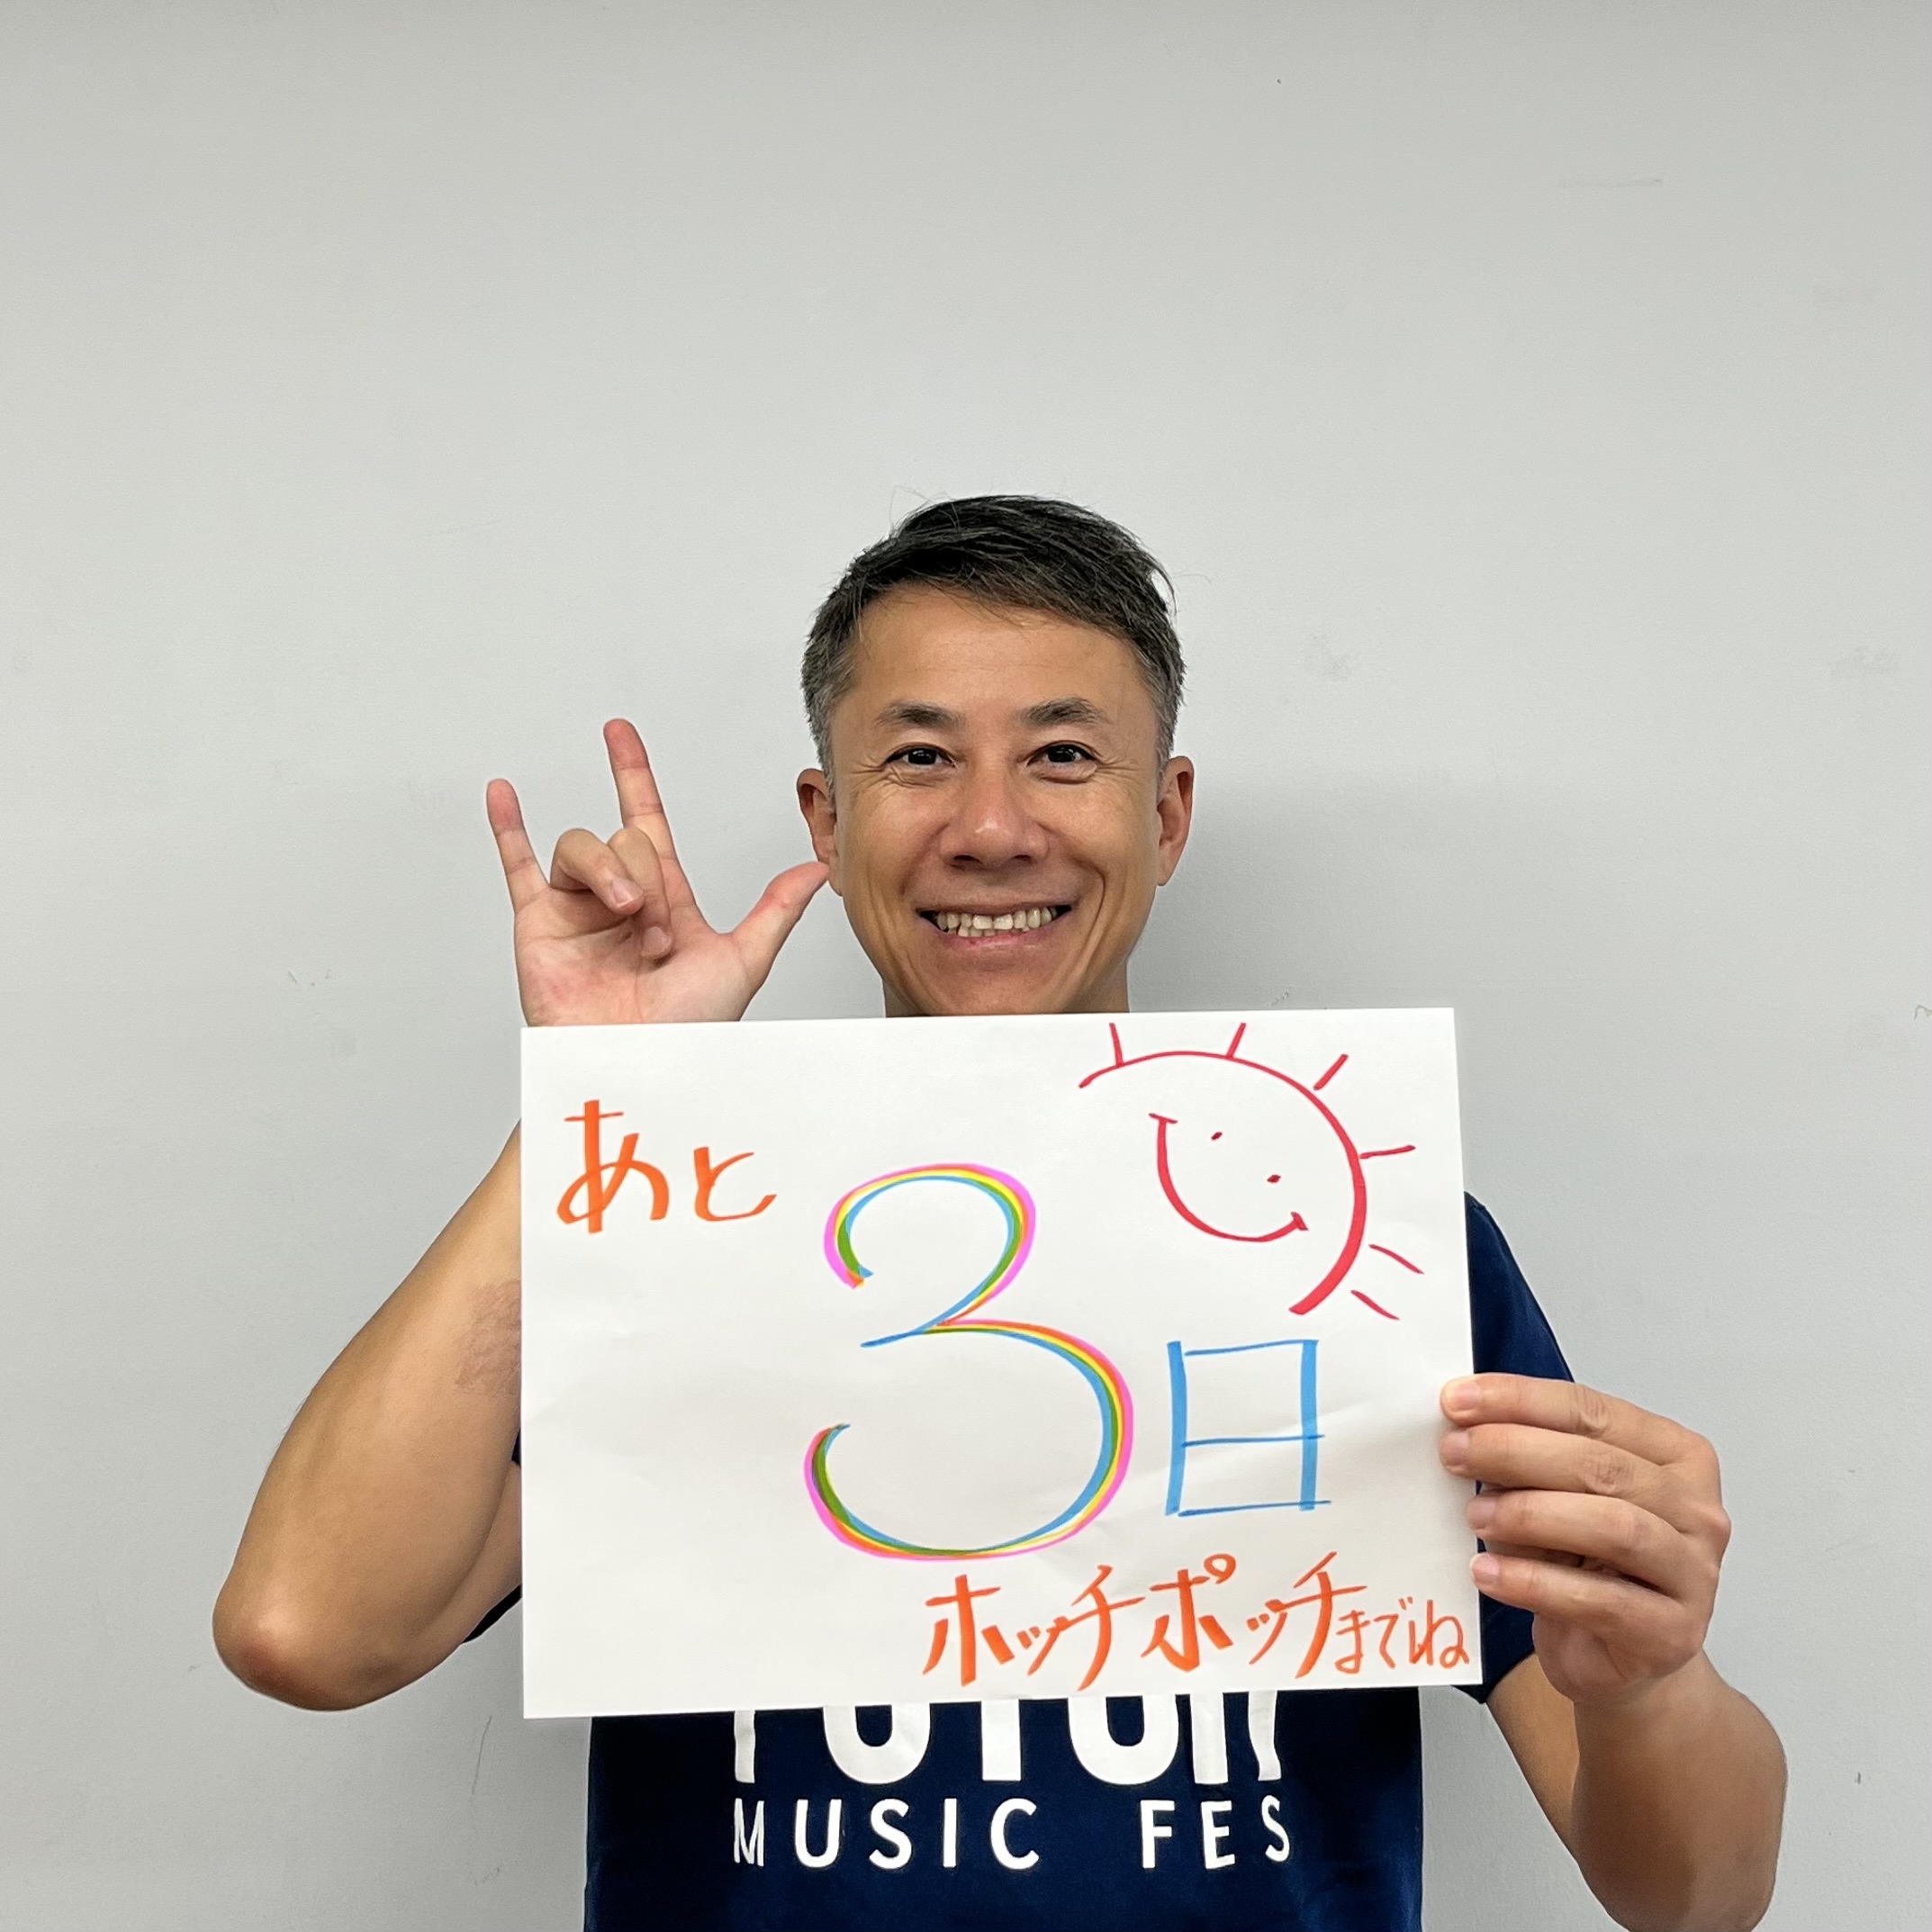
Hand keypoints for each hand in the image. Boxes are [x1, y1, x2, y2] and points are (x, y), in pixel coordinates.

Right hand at [486, 718, 827, 1026]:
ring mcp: (576, 910)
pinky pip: (518, 866)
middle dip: (648, 877)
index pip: (646, 822)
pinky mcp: (539, 925)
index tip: (618, 734)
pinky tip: (503, 795)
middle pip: (625, 839)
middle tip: (657, 932)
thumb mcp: (743, 962)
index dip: (632, 775)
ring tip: (626, 919)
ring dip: (609, 874)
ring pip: (583, 847)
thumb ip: (775, 911)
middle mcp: (618, 898)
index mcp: (664, 898)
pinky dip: (508, 829)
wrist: (636, 1067)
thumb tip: (814, 870)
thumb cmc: (687, 1030)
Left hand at [1439, 1375, 1731, 1708]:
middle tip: (1454, 1452)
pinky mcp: (1671, 1633)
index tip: (1456, 1400)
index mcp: (1675, 1456)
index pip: (1593, 1412)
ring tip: (1476, 1516)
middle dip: (1516, 1451)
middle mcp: (1697, 1510)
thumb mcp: (1556, 1498)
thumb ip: (1526, 1462)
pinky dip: (1535, 1582)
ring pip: (1614, 1527)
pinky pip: (1600, 1601)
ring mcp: (1693, 1574)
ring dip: (1531, 1515)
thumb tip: (1465, 1431)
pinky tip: (1488, 1574)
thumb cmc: (1587, 1564)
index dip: (1521, 1401)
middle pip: (1603, 1466)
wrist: (1613, 1658)